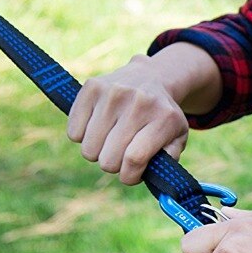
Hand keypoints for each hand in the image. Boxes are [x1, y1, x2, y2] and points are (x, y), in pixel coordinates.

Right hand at [67, 54, 188, 184]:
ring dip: (97, 152)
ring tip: (110, 141)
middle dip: (114, 165)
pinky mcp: (91, 87)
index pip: (134, 159)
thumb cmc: (161, 117)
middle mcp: (138, 102)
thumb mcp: (177, 137)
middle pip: (109, 158)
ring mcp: (113, 92)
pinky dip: (82, 137)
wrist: (151, 77)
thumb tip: (153, 175)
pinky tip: (97, 128)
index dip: (129, 176)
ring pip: (89, 148)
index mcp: (163, 118)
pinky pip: (74, 132)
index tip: (130, 175)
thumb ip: (169, 160)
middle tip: (121, 154)